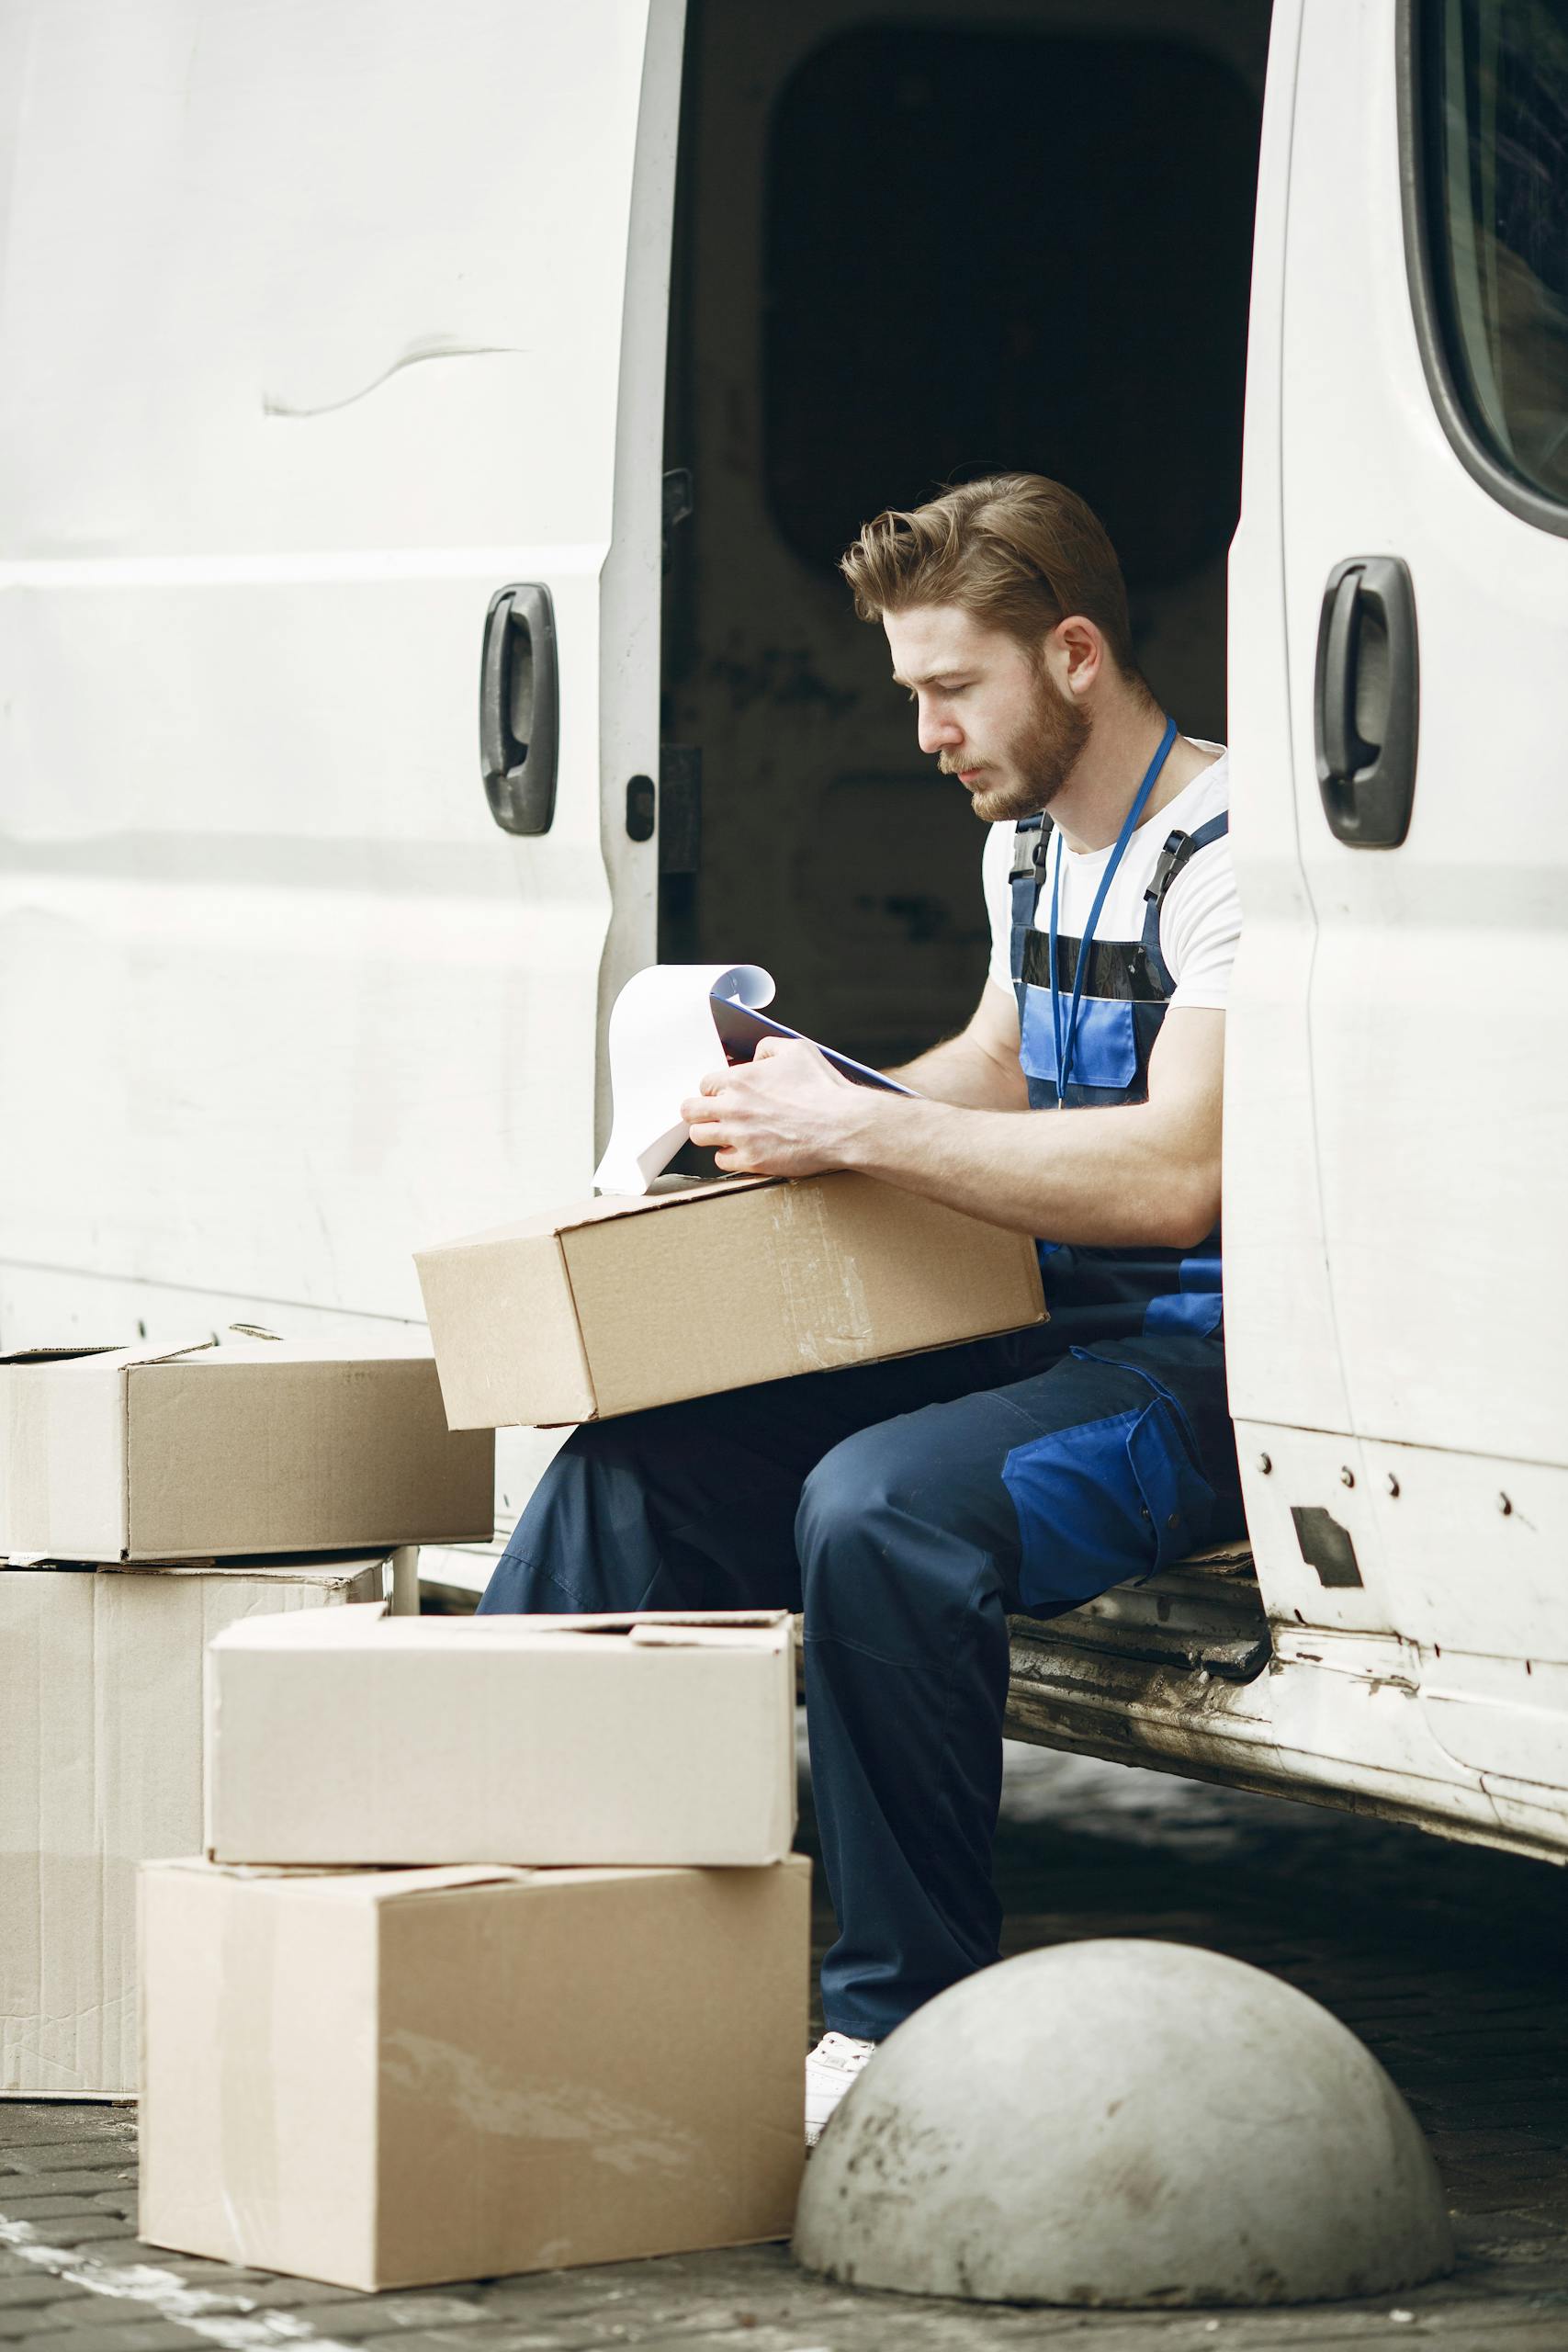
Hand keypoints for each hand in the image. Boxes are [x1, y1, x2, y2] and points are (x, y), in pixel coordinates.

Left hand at [681, 1037, 862, 1176]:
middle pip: (690, 1110)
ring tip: (725, 1132)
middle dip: (699, 1111)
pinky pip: (720, 1160)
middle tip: (711, 1114)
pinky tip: (742, 1149)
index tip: (723, 1095)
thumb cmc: (823, 1088)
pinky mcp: (751, 1160)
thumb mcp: (797, 1050)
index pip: (704, 1084)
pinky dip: (728, 1155)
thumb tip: (754, 1057)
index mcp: (740, 1079)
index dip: (713, 1089)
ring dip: (709, 1133)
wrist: (843, 1125)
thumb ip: (768, 1048)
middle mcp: (733, 1107)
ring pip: (699, 1136)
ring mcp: (739, 1136)